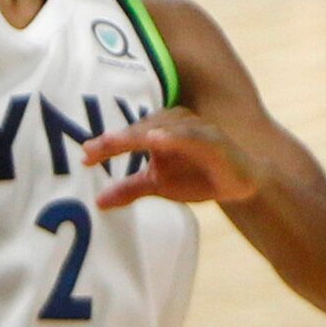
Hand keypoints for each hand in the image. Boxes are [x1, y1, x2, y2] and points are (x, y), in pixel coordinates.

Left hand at [84, 107, 258, 209]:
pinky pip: (192, 135)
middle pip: (141, 128)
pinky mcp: (213, 139)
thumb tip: (98, 201)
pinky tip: (157, 140)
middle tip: (94, 150)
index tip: (85, 157)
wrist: (240, 184)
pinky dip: (174, 136)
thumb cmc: (198, 176)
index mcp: (160, 131)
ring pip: (164, 127)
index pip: (129, 135)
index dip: (107, 145)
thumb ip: (130, 189)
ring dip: (140, 132)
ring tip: (117, 141)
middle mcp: (175, 124)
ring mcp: (195, 129)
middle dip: (117, 138)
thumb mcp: (159, 185)